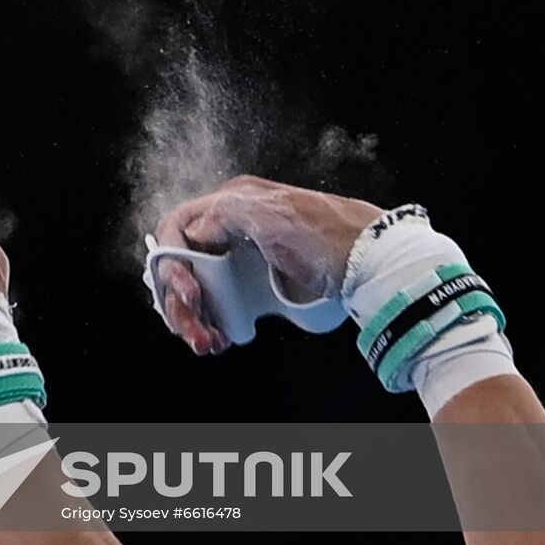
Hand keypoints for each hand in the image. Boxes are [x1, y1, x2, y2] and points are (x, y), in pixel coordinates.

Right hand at [153, 175, 381, 354]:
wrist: (373, 263)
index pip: (175, 228)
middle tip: (193, 328)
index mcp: (230, 203)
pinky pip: (220, 304)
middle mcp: (230, 229)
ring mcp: (242, 258)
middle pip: (181, 264)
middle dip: (180, 301)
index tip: (187, 290)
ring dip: (194, 317)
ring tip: (206, 340)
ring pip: (197, 289)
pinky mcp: (255, 284)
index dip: (170, 261)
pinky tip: (220, 337)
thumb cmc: (330, 237)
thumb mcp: (272, 217)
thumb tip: (190, 235)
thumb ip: (223, 215)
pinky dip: (214, 322)